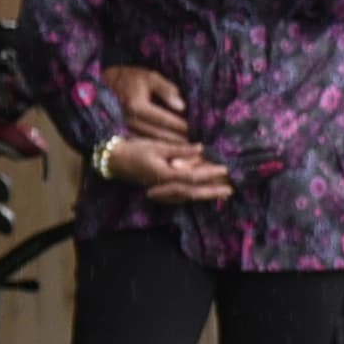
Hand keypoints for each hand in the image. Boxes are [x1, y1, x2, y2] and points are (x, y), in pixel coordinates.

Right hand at [102, 63, 198, 154]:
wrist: (106, 83)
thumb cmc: (131, 78)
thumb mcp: (150, 77)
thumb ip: (167, 90)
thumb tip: (182, 107)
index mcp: (136, 107)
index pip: (166, 121)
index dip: (184, 127)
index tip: (202, 132)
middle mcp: (130, 121)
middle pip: (161, 135)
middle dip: (182, 141)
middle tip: (202, 146)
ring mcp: (125, 129)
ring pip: (154, 142)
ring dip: (174, 147)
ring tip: (193, 150)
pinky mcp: (125, 134)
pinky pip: (147, 143)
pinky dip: (163, 147)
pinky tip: (177, 149)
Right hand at [103, 134, 232, 204]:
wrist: (112, 161)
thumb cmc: (133, 150)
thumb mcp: (156, 146)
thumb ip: (179, 149)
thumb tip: (201, 148)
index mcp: (162, 174)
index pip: (191, 176)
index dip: (210, 173)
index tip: (226, 169)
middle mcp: (162, 187)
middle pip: (192, 192)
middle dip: (213, 191)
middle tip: (232, 190)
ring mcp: (160, 191)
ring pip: (187, 196)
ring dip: (205, 195)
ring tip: (224, 193)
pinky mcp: (158, 192)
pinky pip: (179, 198)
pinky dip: (193, 196)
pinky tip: (204, 195)